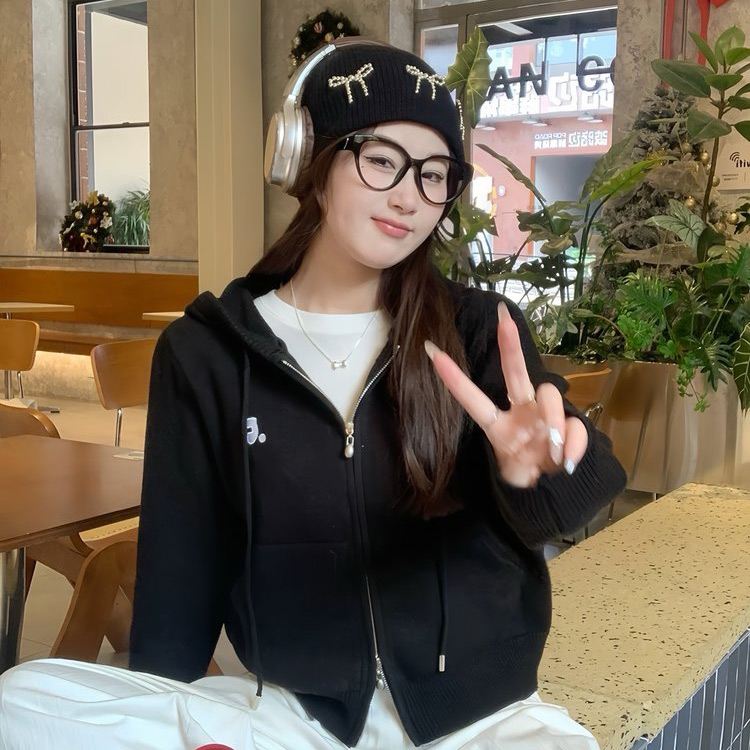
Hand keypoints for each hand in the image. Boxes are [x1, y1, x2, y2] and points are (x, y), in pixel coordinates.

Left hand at [424, 301, 587, 487]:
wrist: (552, 493)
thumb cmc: (523, 476)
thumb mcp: (512, 474)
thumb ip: (523, 463)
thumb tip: (559, 453)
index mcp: (499, 424)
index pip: (473, 399)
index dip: (454, 379)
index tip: (430, 351)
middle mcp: (521, 412)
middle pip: (514, 373)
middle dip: (509, 344)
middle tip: (503, 317)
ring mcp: (545, 417)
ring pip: (549, 396)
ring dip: (554, 419)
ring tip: (553, 452)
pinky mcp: (569, 427)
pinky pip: (575, 428)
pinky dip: (573, 445)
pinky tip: (566, 462)